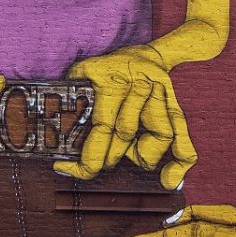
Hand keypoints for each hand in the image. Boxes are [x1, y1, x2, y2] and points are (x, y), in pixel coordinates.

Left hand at [60, 45, 197, 189]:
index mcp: (113, 79)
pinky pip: (183, 137)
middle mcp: (140, 85)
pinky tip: (168, 180)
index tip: (65, 167)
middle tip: (95, 162)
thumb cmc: (107, 69)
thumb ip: (68, 97)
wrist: (146, 56)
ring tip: (129, 153)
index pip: (102, 127)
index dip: (86, 157)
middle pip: (127, 135)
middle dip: (107, 156)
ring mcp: (161, 96)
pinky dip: (180, 162)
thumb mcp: (81, 72)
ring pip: (160, 137)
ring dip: (139, 154)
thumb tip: (52, 133)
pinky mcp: (175, 107)